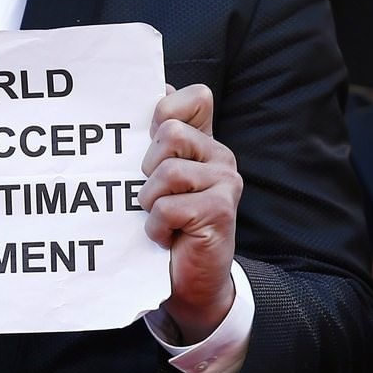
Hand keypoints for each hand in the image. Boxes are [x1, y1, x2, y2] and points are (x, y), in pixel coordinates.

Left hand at [141, 84, 242, 342]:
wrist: (189, 283)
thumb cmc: (167, 228)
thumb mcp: (156, 180)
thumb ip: (157, 140)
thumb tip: (158, 89)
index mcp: (204, 143)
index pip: (196, 97)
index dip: (167, 109)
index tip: (151, 139)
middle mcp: (220, 156)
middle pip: (169, 131)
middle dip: (147, 166)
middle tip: (154, 194)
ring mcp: (225, 182)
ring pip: (166, 171)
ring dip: (149, 201)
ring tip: (160, 218)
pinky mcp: (220, 209)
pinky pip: (167, 206)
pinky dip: (156, 227)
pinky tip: (167, 236)